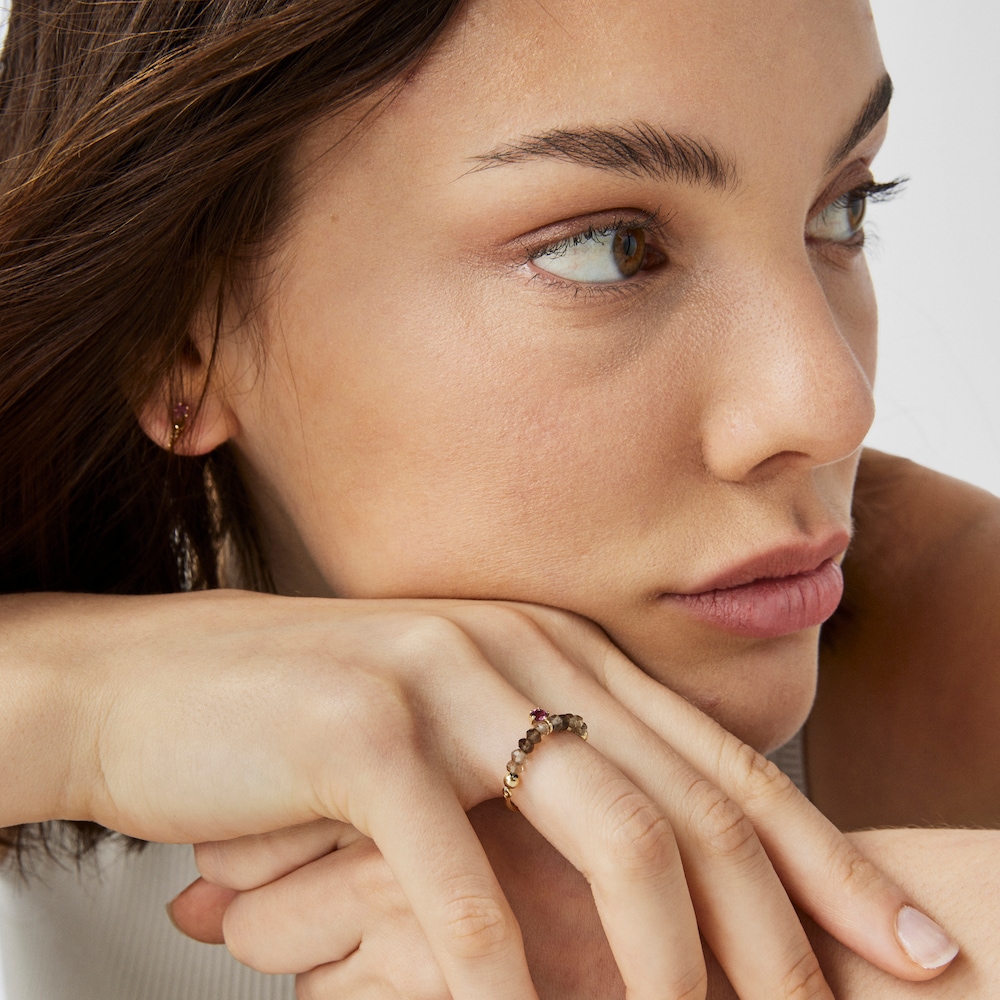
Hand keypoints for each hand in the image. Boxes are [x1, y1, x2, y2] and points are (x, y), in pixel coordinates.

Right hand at [160, 598, 956, 998]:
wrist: (149, 684)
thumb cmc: (310, 731)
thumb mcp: (455, 741)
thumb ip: (549, 780)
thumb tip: (663, 876)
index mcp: (556, 651)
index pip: (721, 766)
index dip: (821, 862)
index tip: (898, 947)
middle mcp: (521, 649)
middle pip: (693, 802)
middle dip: (779, 933)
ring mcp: (442, 679)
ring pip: (605, 834)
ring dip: (665, 970)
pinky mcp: (359, 731)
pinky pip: (459, 878)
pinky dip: (503, 980)